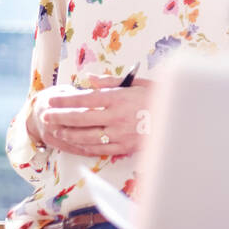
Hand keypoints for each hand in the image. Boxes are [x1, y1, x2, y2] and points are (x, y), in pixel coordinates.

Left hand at [31, 75, 154, 157]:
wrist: (182, 120)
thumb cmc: (160, 97)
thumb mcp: (138, 83)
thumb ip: (111, 81)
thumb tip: (89, 79)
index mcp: (119, 98)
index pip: (85, 99)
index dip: (65, 101)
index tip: (52, 100)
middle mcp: (117, 117)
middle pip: (81, 118)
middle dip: (60, 117)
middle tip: (46, 116)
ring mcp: (121, 134)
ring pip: (87, 136)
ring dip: (69, 134)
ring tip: (56, 131)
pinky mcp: (126, 147)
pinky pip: (100, 149)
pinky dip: (84, 147)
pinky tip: (74, 144)